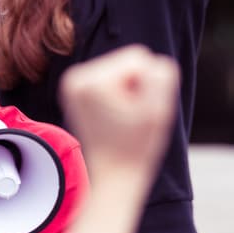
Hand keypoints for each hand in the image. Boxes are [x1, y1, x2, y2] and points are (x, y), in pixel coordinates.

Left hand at [59, 45, 178, 177]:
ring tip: (121, 118)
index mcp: (91, 81)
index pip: (138, 58)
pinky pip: (110, 77)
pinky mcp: (75, 90)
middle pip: (126, 60)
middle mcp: (76, 78)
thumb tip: (152, 62)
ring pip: (120, 68)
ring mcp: (72, 83)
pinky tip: (113, 116)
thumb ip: (161, 76)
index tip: (136, 111)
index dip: (147, 85)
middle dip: (136, 86)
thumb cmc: (137, 147)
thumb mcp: (158, 110)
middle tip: (130, 117)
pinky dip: (117, 94)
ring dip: (128, 91)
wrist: (114, 174)